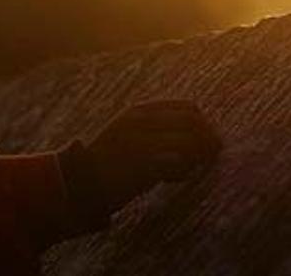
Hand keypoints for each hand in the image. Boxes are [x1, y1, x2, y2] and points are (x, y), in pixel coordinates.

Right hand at [64, 100, 220, 218]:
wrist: (79, 182)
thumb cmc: (107, 161)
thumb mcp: (128, 133)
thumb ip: (154, 128)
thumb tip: (192, 134)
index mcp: (139, 111)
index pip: (188, 108)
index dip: (203, 124)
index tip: (205, 140)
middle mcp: (143, 121)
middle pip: (195, 123)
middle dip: (209, 139)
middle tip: (211, 156)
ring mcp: (143, 141)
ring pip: (191, 143)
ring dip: (197, 157)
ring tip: (185, 171)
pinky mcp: (143, 164)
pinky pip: (178, 164)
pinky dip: (182, 172)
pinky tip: (171, 180)